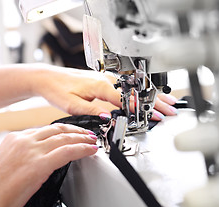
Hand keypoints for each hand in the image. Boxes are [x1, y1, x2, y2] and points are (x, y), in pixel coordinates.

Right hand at [0, 123, 97, 206]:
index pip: (45, 129)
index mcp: (14, 139)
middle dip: (76, 131)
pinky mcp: (39, 164)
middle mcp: (23, 140)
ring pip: (65, 138)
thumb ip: (24, 156)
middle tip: (87, 135)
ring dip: (82, 139)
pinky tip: (90, 150)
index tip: (72, 133)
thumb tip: (41, 157)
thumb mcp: (7, 164)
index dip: (63, 131)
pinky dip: (82, 149)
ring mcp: (31, 151)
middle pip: (57, 129)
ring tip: (92, 142)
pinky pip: (68, 151)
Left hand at [31, 65, 177, 120]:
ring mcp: (107, 78)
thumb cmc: (58, 89)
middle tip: (170, 110)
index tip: (156, 116)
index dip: (143, 109)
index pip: (127, 100)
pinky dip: (142, 92)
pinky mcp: (105, 80)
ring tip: (167, 102)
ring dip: (152, 95)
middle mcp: (107, 79)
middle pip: (137, 91)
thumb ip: (92, 111)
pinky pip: (129, 86)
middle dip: (156, 101)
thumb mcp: (72, 104)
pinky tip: (149, 95)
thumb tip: (109, 117)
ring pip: (135, 88)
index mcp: (100, 86)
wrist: (48, 77)